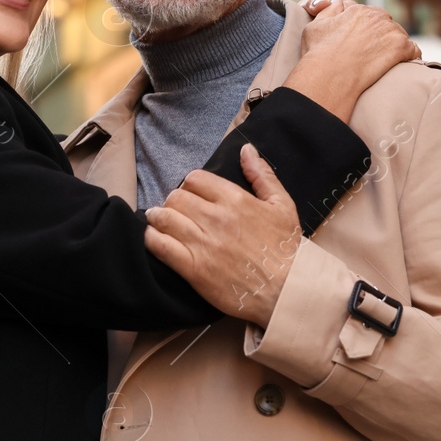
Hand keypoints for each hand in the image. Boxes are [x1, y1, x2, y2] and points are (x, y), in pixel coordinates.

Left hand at [143, 145, 301, 326]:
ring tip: (161, 223)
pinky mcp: (193, 269)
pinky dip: (152, 239)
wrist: (287, 290)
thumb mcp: (282, 205)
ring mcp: (202, 243)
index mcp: (235, 199)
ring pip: (163, 218)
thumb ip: (262, 175)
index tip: (193, 196)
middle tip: (177, 212)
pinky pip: (159, 246)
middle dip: (173, 202)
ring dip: (159, 218)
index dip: (191, 186)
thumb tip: (246, 149)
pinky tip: (156, 240)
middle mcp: (216, 218)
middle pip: (175, 197)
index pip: (195, 179)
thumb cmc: (286, 248)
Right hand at [283, 0, 419, 120]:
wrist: (331, 74)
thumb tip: (338, 1)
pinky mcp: (400, 47)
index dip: (365, 28)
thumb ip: (328, 11)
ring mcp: (390, 31)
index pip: (367, 15)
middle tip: (375, 52)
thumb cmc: (319, 54)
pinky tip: (404, 65)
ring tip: (389, 61)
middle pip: (385, 23)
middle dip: (382, 35)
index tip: (362, 41)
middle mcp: (376, 16)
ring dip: (396, 45)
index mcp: (358, 10)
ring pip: (399, 35)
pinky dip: (411, 57)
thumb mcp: (314, 26)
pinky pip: (413, 50)